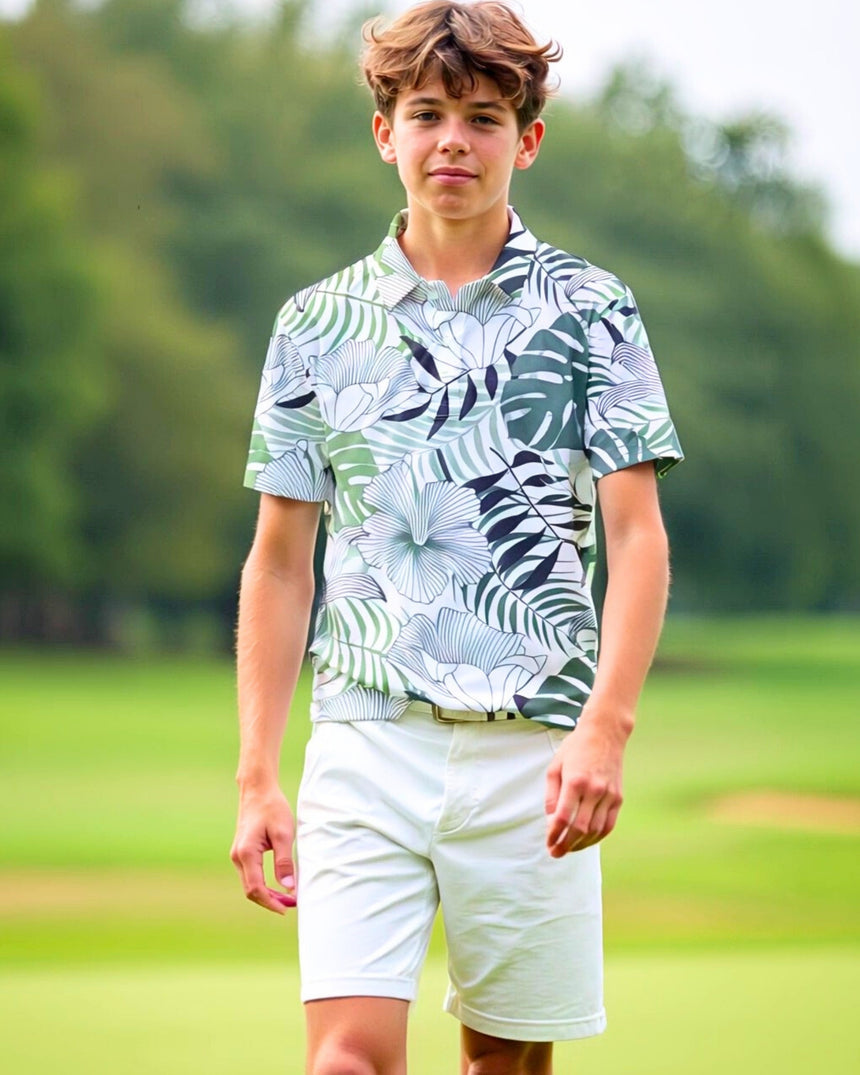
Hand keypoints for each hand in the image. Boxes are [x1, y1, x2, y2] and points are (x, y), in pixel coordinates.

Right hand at [230, 784, 296, 912]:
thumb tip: (288, 887)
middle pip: (250, 891)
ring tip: (287, 898)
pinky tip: (277, 885)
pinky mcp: (242, 852)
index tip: (288, 907)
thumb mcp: (283, 833)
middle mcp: (238, 857)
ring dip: (266, 894)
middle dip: (270, 901)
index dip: (272, 902)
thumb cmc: (272, 808)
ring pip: (249, 884)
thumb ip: (284, 862)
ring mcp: (238, 855)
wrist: (258, 790)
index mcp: (246, 853)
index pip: (256, 889)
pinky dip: (262, 885)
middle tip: (291, 904)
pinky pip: (250, 875)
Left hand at [544, 711, 627, 855]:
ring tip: (569, 849)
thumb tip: (551, 819)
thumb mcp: (556, 766)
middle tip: (556, 853)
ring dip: (581, 844)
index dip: (554, 834)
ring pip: (595, 830)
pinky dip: (597, 837)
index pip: (563, 817)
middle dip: (566, 844)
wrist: (605, 733)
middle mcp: (594, 790)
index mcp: (575, 781)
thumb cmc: (576, 748)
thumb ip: (552, 794)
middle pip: (580, 828)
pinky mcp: (618, 797)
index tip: (548, 842)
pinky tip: (587, 841)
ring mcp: (609, 794)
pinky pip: (609, 824)